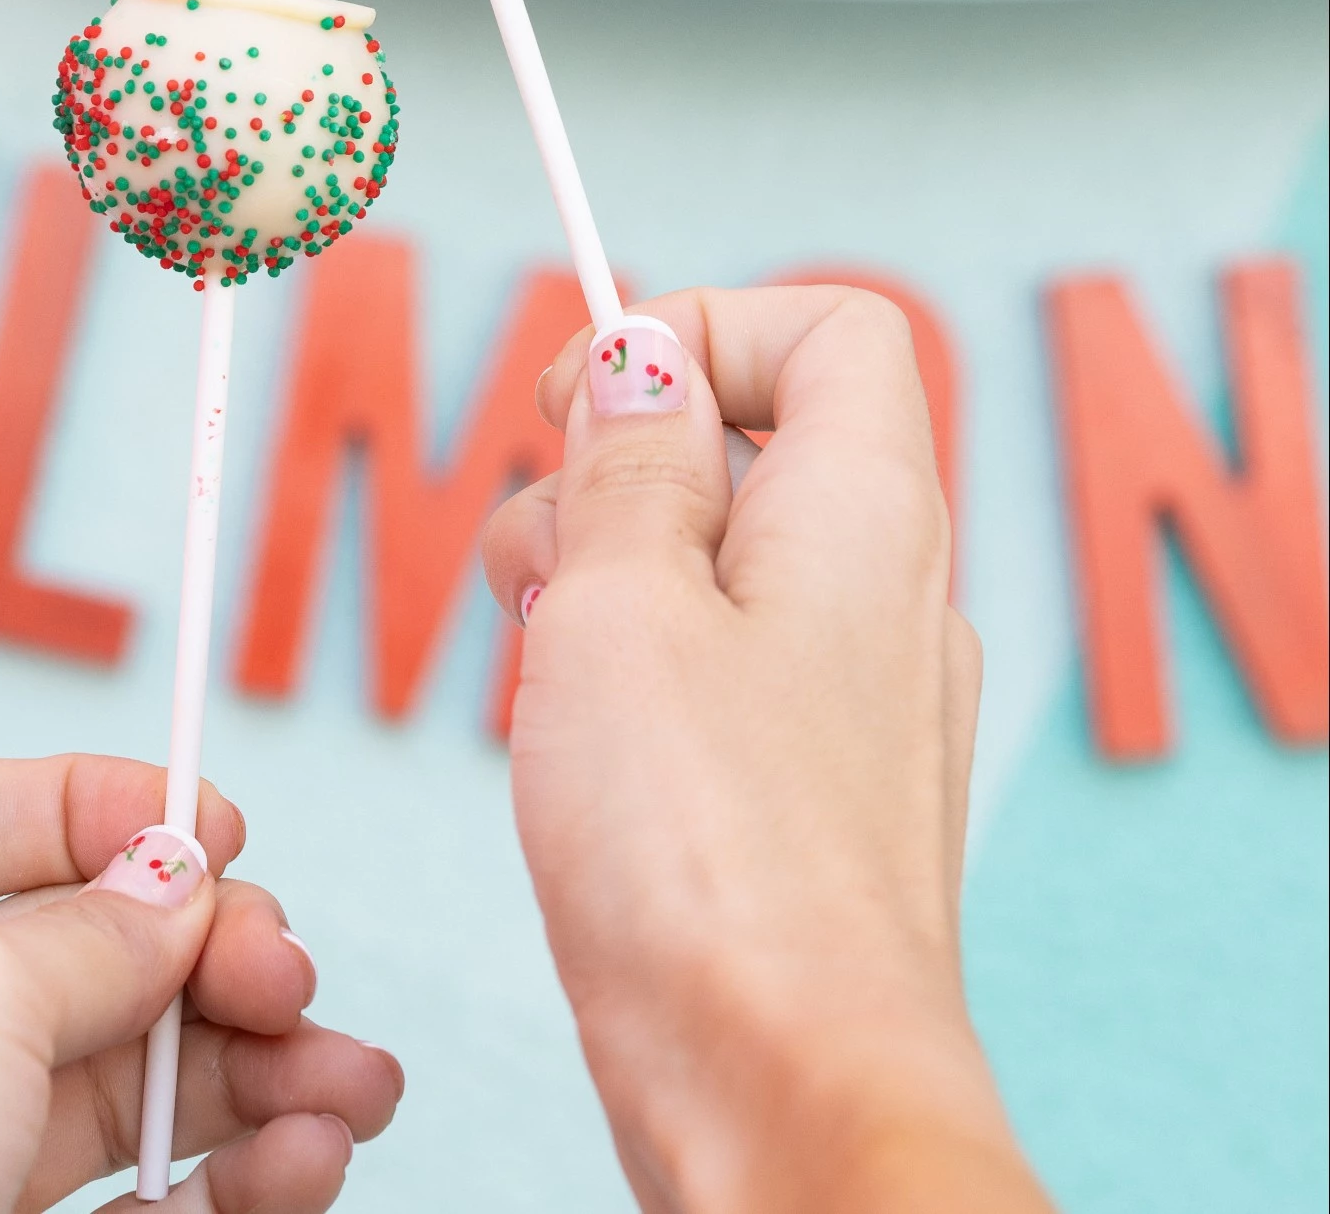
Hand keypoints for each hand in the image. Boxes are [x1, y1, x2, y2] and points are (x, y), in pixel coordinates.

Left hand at [0, 752, 401, 1213]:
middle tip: (289, 978)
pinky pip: (149, 1197)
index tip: (213, 832)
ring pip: (140, 1081)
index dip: (99, 807)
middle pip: (93, 949)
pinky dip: (241, 1176)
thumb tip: (176, 886)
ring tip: (357, 1089)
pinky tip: (309, 1161)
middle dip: (217, 956)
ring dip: (264, 1072)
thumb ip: (93, 929)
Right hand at [483, 288, 1050, 1213]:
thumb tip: (640, 358)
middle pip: (754, 442)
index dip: (698, 326)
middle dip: (613, 470)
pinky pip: (722, 677)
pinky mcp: (820, 798)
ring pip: (720, 566)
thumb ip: (623, 458)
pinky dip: (632, 684)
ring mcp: (862, 703)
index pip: (830, 326)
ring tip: (544, 676)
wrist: (790, 1102)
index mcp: (866, 511)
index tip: (586, 399)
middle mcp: (889, 594)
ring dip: (605, 584)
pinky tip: (577, 763)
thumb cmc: (706, 861)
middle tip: (539, 562)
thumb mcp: (617, 600)